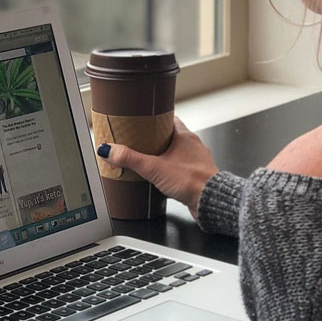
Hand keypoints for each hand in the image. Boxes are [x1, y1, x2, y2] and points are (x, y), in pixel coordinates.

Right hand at [97, 117, 218, 214]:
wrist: (211, 201)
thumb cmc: (193, 181)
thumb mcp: (154, 167)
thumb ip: (131, 159)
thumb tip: (109, 150)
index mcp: (185, 136)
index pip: (168, 119)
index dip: (154, 119)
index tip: (141, 121)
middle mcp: (193, 145)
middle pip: (171, 136)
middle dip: (155, 140)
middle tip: (139, 143)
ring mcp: (196, 161)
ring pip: (177, 152)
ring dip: (164, 155)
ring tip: (148, 160)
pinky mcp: (197, 175)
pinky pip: (181, 167)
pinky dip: (171, 169)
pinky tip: (162, 177)